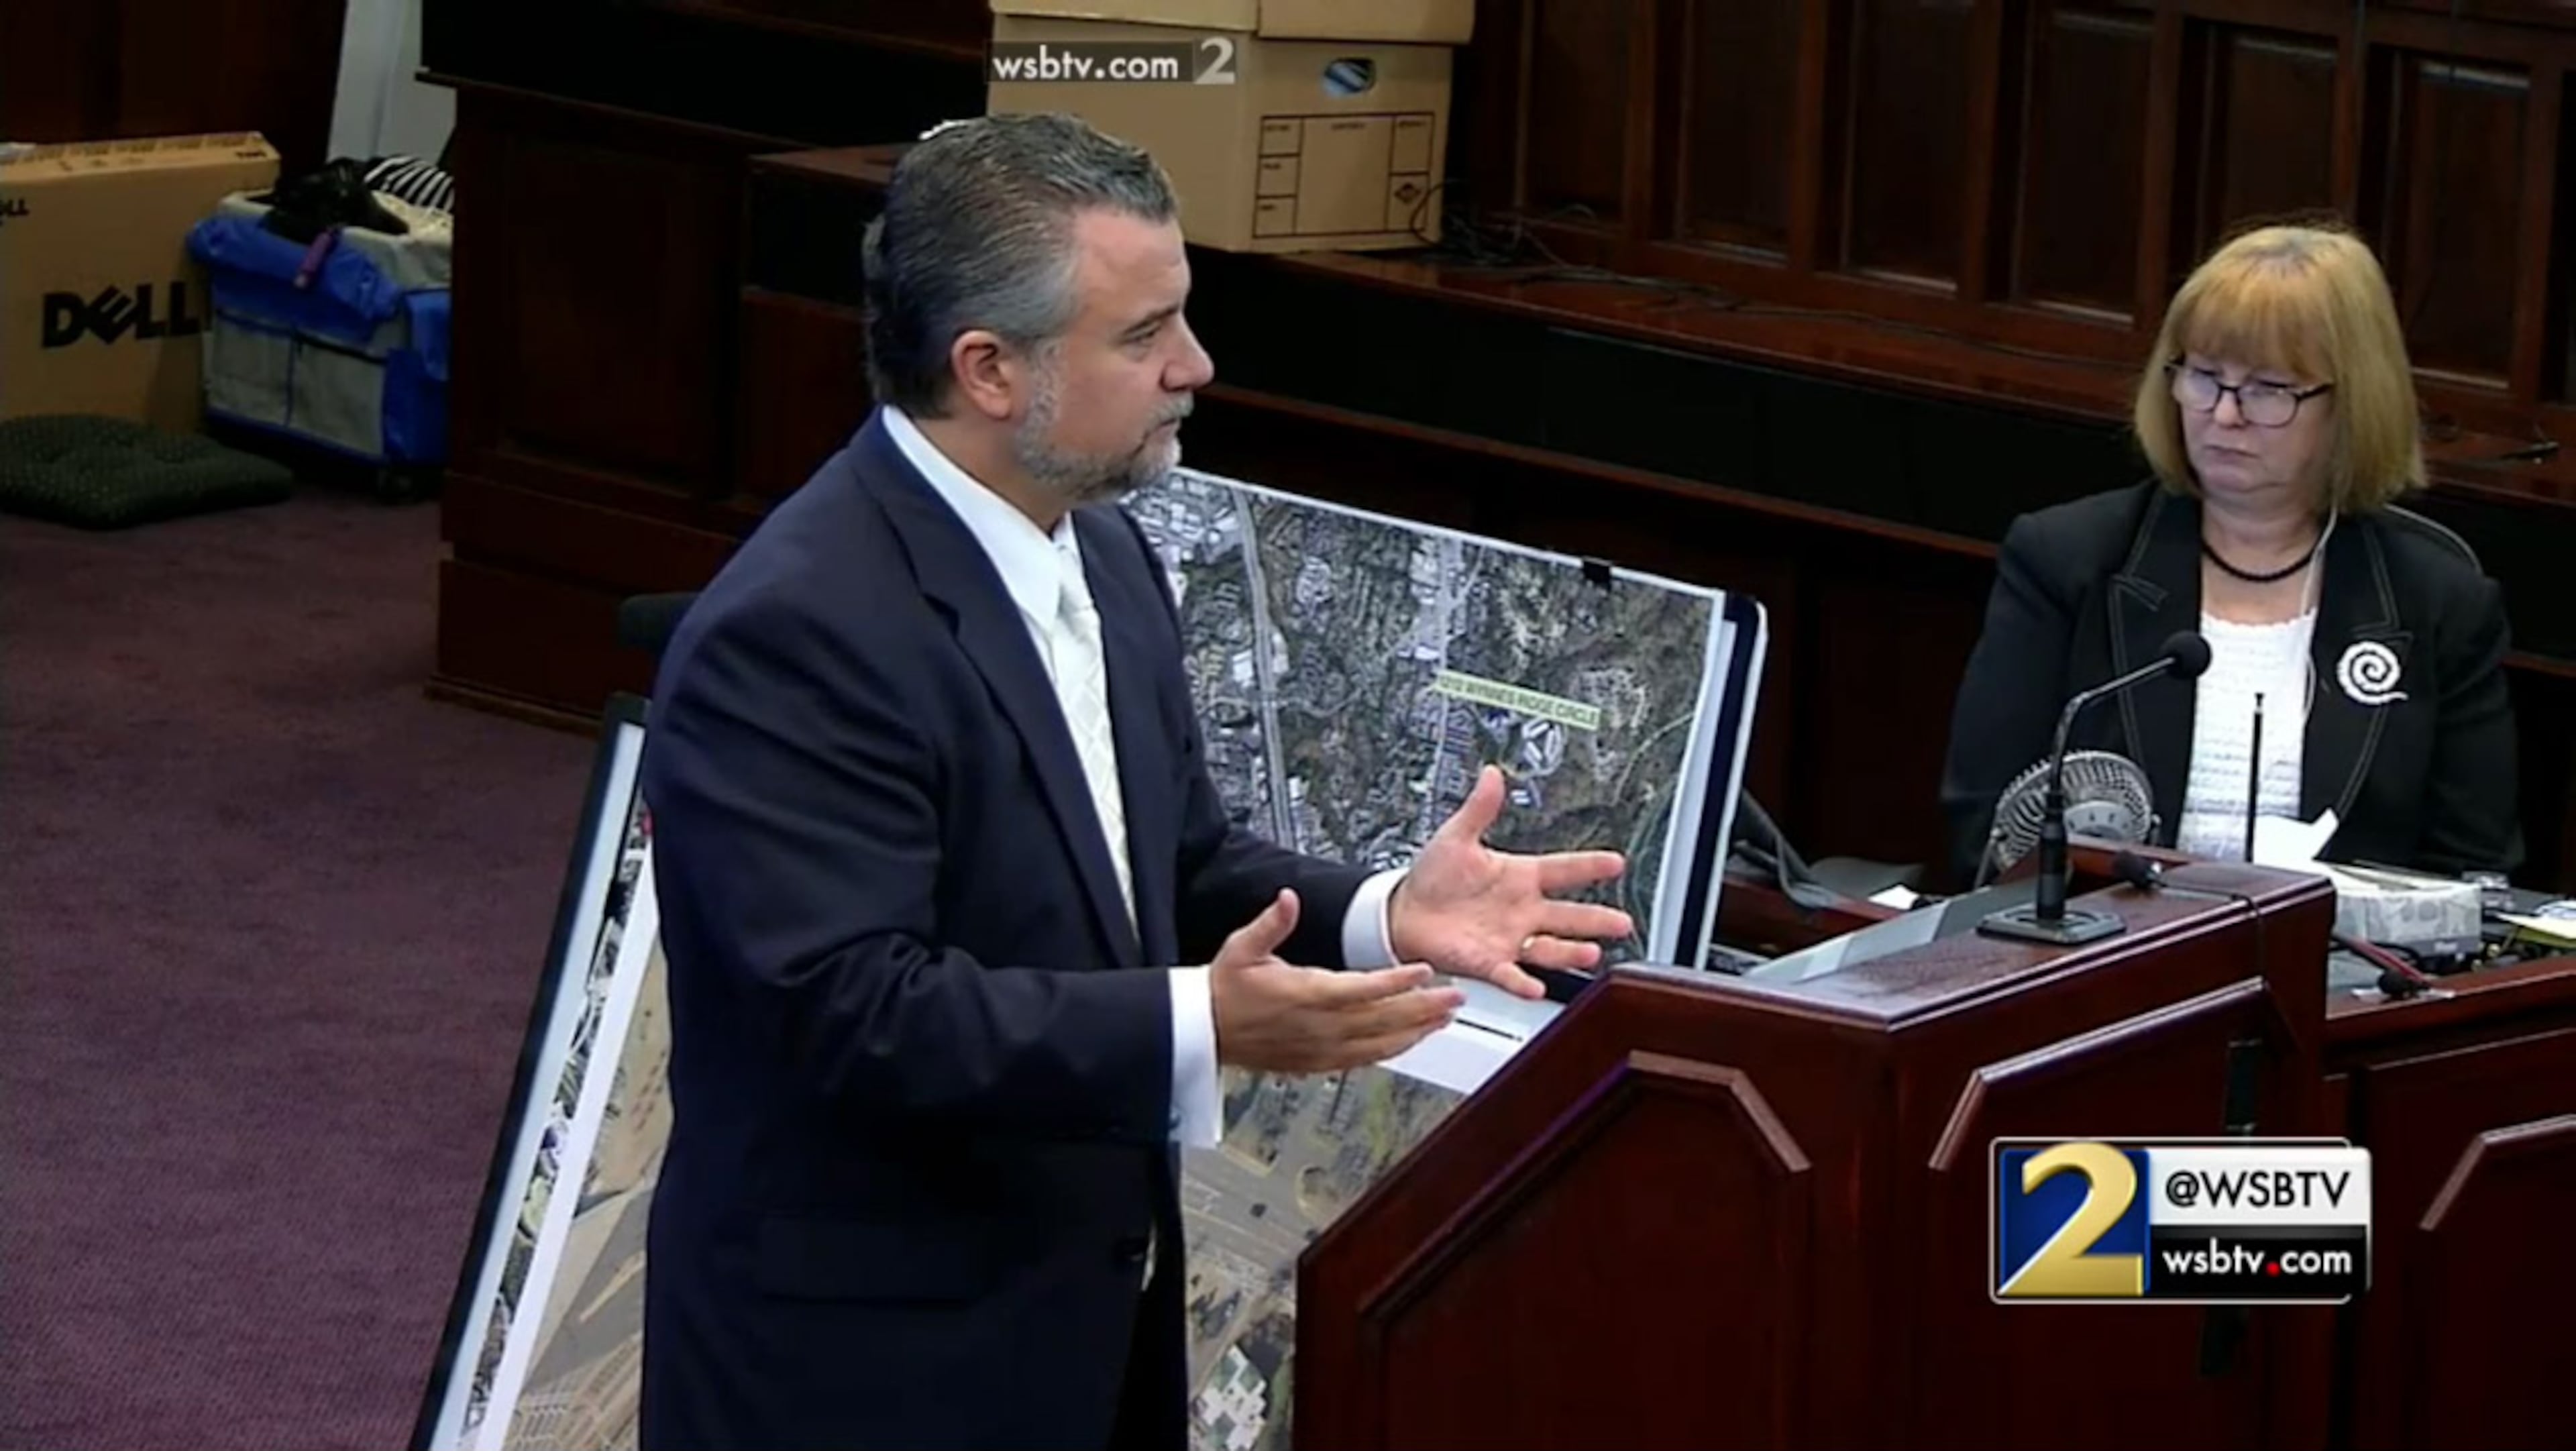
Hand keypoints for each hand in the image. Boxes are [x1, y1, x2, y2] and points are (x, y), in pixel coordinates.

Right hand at [1209, 889, 1463, 1073]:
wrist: (1204, 1030)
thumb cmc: (1225, 988)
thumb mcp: (1242, 946)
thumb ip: (1271, 923)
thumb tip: (1288, 899)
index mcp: (1304, 994)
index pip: (1360, 989)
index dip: (1395, 981)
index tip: (1423, 970)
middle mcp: (1318, 1026)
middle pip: (1381, 1019)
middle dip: (1422, 1007)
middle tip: (1456, 996)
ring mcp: (1321, 1048)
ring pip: (1379, 1043)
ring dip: (1416, 1030)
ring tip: (1446, 1018)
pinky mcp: (1319, 1063)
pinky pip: (1365, 1059)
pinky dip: (1394, 1049)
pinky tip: (1413, 1040)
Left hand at [1387, 765, 1633, 999]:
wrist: (1403, 912)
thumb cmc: (1432, 876)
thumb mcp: (1456, 837)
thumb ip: (1479, 809)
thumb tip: (1492, 774)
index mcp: (1520, 877)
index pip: (1563, 869)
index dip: (1589, 866)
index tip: (1615, 863)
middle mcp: (1522, 910)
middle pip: (1568, 915)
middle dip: (1597, 919)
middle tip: (1623, 922)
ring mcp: (1509, 939)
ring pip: (1549, 948)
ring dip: (1570, 952)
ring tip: (1592, 953)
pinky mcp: (1488, 962)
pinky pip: (1510, 974)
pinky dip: (1523, 982)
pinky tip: (1536, 987)